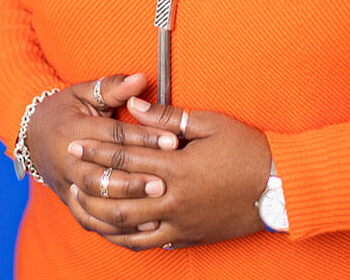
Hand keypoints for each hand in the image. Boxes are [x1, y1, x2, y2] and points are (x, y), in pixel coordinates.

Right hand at [26, 74, 178, 234]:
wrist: (31, 135)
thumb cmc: (64, 110)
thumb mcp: (83, 92)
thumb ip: (112, 87)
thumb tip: (141, 79)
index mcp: (72, 130)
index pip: (111, 136)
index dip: (143, 138)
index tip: (172, 141)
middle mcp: (67, 161)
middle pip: (99, 176)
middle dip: (132, 181)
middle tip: (163, 182)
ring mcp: (66, 185)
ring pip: (94, 204)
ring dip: (125, 207)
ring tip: (155, 206)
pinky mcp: (69, 203)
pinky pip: (91, 221)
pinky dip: (115, 228)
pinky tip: (142, 227)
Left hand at [66, 97, 271, 250]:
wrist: (280, 187)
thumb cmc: (247, 150)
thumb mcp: (209, 123)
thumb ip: (167, 117)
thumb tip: (135, 105)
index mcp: (176, 168)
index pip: (125, 160)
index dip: (96, 152)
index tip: (75, 145)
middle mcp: (173, 200)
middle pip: (119, 198)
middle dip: (91, 188)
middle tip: (70, 180)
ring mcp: (181, 223)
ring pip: (131, 228)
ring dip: (103, 219)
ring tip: (85, 209)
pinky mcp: (190, 236)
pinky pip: (152, 243)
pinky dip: (129, 239)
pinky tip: (117, 231)